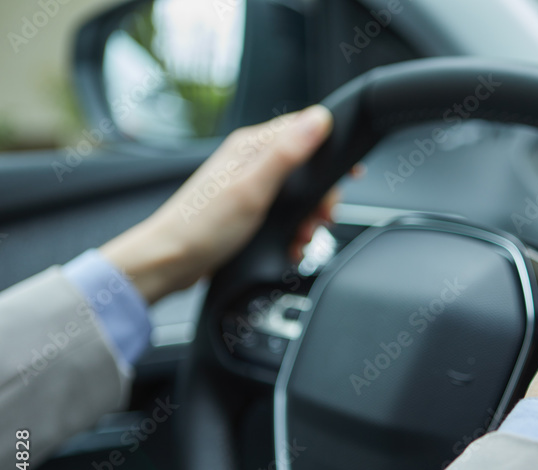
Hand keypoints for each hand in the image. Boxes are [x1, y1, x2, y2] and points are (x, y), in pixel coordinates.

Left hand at [100, 105, 334, 303]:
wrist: (170, 262)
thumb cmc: (202, 227)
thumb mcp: (252, 189)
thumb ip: (287, 153)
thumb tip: (320, 119)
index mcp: (251, 147)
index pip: (304, 129)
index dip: (331, 149)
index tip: (347, 174)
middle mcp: (250, 161)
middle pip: (306, 167)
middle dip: (320, 196)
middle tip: (320, 218)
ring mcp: (248, 186)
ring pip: (297, 194)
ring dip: (307, 218)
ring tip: (302, 237)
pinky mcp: (247, 210)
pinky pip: (283, 214)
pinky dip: (293, 231)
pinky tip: (290, 245)